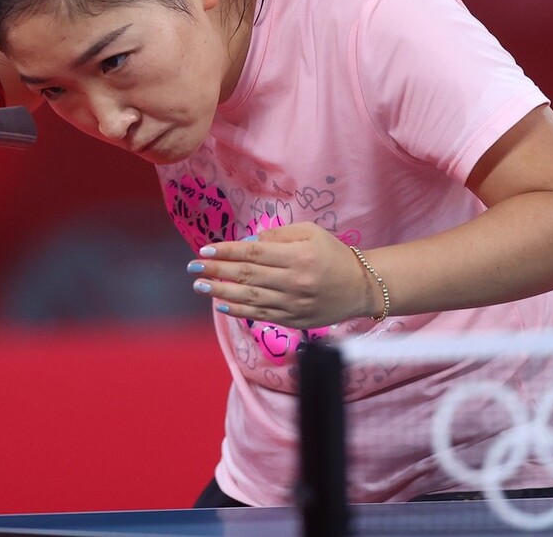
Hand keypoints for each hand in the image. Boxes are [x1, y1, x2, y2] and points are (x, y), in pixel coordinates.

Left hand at [188, 222, 376, 328]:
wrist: (360, 287)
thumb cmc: (333, 254)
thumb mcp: (311, 233)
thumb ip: (279, 236)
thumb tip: (248, 242)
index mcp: (297, 256)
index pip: (253, 253)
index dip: (226, 251)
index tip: (205, 249)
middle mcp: (293, 281)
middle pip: (246, 275)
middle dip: (216, 269)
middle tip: (193, 266)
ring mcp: (292, 304)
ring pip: (249, 297)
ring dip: (220, 290)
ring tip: (199, 285)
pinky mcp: (293, 320)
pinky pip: (260, 315)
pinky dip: (238, 310)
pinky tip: (220, 303)